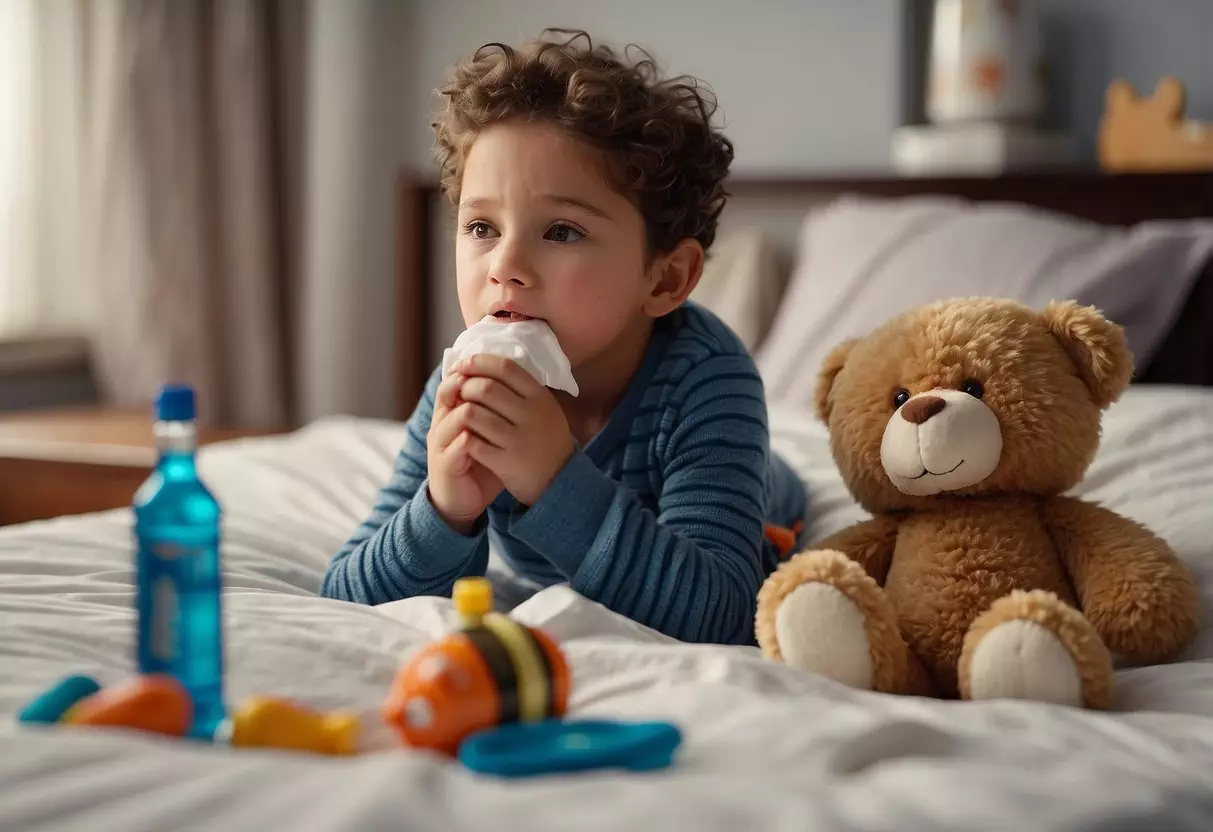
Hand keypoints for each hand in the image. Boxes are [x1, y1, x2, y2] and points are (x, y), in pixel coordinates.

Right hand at [426, 372, 504, 533]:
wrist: (462, 501)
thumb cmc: (479, 465)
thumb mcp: (489, 436)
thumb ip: (497, 413)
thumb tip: (522, 388)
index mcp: (451, 413)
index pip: (456, 380)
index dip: (475, 370)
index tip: (501, 366)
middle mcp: (442, 424)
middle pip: (450, 390)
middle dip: (475, 382)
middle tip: (501, 379)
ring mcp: (441, 443)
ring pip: (456, 414)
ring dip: (477, 406)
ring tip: (499, 404)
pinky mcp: (445, 464)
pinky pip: (459, 445)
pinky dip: (474, 436)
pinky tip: (493, 433)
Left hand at [450, 354, 575, 505]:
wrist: (560, 480)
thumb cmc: (544, 439)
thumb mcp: (544, 409)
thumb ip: (522, 388)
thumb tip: (485, 362)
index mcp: (541, 397)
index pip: (506, 368)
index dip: (479, 362)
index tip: (463, 364)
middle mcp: (532, 415)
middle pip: (487, 388)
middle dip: (465, 386)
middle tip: (457, 390)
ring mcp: (520, 440)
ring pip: (475, 414)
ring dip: (460, 410)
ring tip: (457, 412)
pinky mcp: (507, 462)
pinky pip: (474, 443)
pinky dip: (463, 436)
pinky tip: (461, 435)